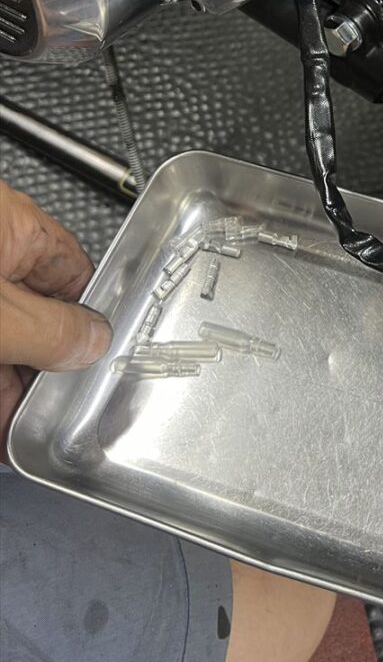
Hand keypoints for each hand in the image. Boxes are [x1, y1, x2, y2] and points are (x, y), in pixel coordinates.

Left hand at [0, 181, 111, 455]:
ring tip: (12, 435)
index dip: (87, 326)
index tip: (91, 369)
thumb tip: (94, 340)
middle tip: (46, 420)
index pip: (76, 275)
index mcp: (15, 226)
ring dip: (9, 390)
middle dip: (43, 374)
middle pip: (35, 317)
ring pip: (2, 342)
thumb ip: (52, 329)